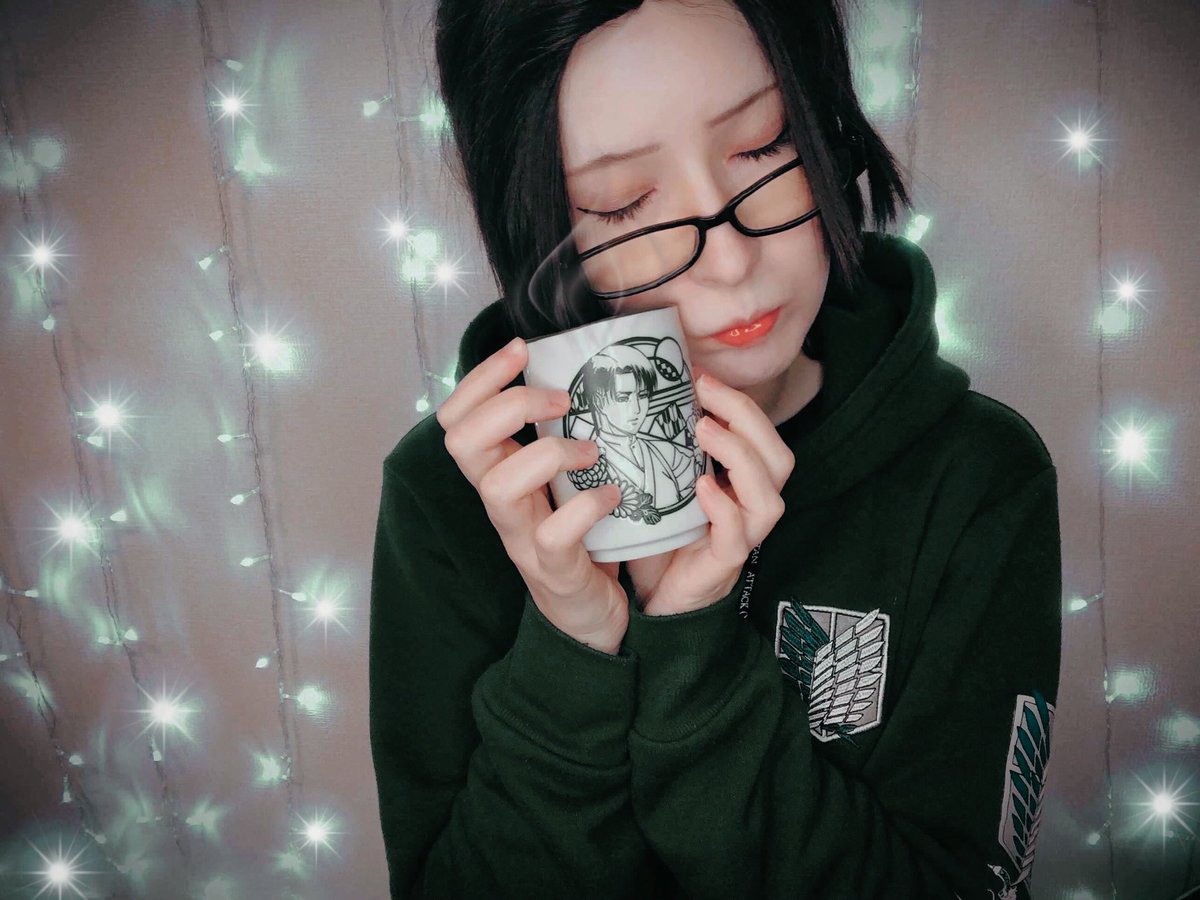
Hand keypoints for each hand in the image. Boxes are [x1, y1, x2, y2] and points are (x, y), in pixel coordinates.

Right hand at [436, 337, 628, 653]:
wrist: (591, 616)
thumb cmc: (580, 534)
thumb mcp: (560, 477)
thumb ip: (557, 433)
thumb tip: (582, 367)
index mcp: (497, 473)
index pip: (456, 417)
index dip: (479, 377)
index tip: (521, 348)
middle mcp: (498, 503)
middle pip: (461, 442)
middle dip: (510, 404)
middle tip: (562, 399)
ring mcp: (520, 538)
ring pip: (498, 486)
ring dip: (549, 453)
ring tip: (590, 450)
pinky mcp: (553, 570)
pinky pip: (554, 534)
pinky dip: (586, 506)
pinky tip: (612, 494)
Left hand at [626, 367, 793, 616]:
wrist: (651, 601)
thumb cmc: (658, 541)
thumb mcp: (660, 486)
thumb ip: (661, 450)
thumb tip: (635, 396)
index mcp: (738, 486)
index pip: (761, 437)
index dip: (738, 403)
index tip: (701, 375)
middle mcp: (748, 510)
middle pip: (779, 459)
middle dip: (747, 418)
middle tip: (705, 391)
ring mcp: (741, 539)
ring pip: (769, 498)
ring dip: (740, 456)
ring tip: (704, 430)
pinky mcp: (722, 567)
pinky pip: (738, 537)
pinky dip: (724, 508)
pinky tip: (702, 487)